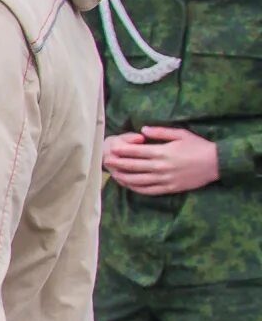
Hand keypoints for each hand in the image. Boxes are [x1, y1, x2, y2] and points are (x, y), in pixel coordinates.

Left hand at [104, 126, 219, 194]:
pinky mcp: (169, 188)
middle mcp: (161, 167)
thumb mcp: (180, 134)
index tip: (110, 149)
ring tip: (113, 174)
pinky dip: (136, 188)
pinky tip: (128, 185)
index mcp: (162, 152)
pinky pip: (148, 190)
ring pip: (138, 181)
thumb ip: (160, 132)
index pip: (135, 152)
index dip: (121, 151)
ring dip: (123, 178)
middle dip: (117, 164)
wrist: (216, 163)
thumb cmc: (198, 146)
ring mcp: (164, 179)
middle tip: (105, 162)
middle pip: (133, 166)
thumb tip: (142, 129)